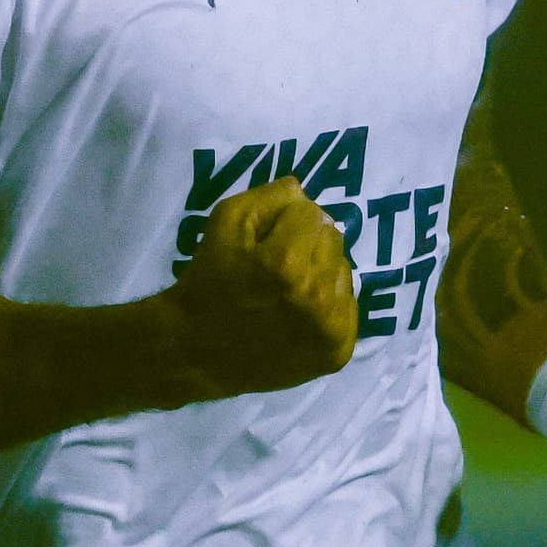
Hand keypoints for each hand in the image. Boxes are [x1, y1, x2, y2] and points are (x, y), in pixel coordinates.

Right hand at [165, 180, 358, 397]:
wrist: (197, 353)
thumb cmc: (208, 283)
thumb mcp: (223, 224)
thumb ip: (267, 197)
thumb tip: (302, 193)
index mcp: (285, 263)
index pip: (310, 212)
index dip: (283, 220)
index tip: (263, 239)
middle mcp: (316, 296)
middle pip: (333, 238)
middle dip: (306, 243)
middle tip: (276, 263)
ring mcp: (332, 329)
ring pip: (344, 270)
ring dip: (320, 271)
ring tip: (288, 288)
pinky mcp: (338, 352)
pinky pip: (349, 306)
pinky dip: (330, 303)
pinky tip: (301, 312)